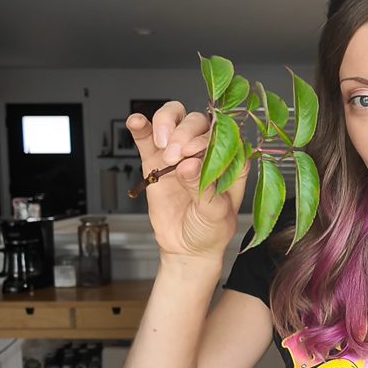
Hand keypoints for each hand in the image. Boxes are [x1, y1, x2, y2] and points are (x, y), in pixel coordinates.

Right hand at [126, 103, 249, 261]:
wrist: (187, 247)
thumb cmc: (212, 229)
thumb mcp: (214, 214)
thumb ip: (202, 189)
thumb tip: (189, 165)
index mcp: (231, 160)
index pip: (224, 134)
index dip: (207, 138)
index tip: (193, 153)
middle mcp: (207, 150)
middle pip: (198, 123)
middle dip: (185, 134)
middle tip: (175, 157)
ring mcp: (181, 152)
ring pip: (175, 120)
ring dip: (166, 124)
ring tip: (161, 146)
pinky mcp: (156, 159)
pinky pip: (148, 136)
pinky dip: (142, 126)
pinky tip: (136, 122)